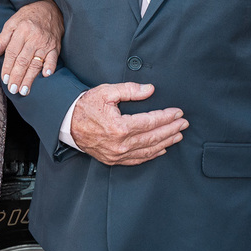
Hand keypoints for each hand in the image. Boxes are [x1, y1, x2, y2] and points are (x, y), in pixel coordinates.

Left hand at [0, 0, 63, 95]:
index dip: (7, 67)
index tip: (4, 79)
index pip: (12, 52)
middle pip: (23, 60)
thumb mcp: (11, 23)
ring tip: (24, 90)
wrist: (50, 8)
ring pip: (36, 63)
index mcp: (21, 31)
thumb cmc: (28, 16)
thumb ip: (1, 39)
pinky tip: (46, 75)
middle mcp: (34, 38)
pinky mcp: (55, 47)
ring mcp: (45, 43)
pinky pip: (53, 58)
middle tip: (12, 89)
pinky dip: (50, 67)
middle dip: (17, 76)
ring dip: (30, 78)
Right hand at [68, 83, 186, 164]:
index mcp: (119, 127)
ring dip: (165, 143)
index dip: (166, 117)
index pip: (150, 122)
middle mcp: (120, 144)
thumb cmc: (85, 106)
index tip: (178, 112)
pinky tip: (161, 150)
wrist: (67, 123)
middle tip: (184, 124)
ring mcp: (117, 154)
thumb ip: (129, 90)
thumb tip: (150, 89)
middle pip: (153, 137)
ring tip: (178, 136)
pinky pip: (137, 159)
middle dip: (171, 129)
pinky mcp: (113, 160)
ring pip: (148, 150)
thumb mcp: (106, 92)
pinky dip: (151, 155)